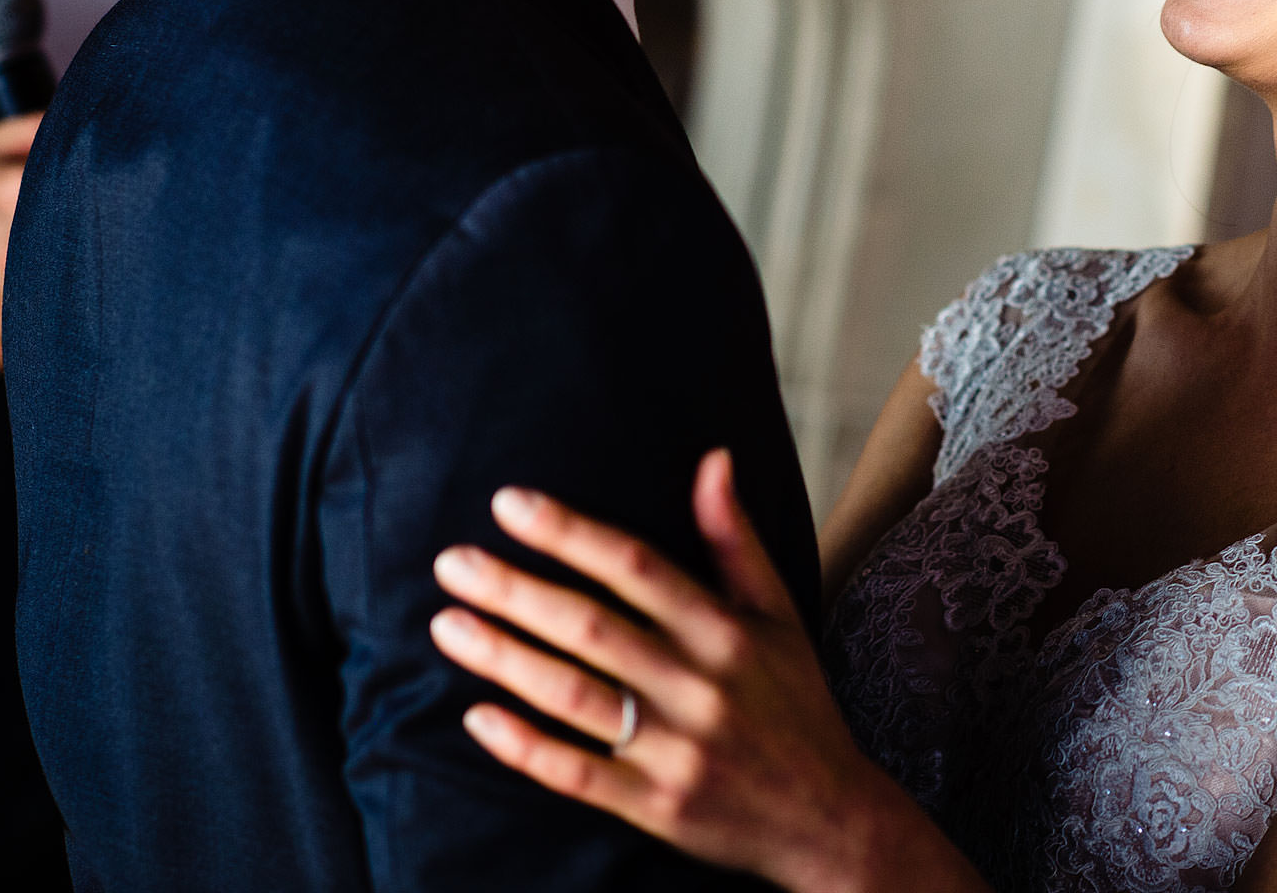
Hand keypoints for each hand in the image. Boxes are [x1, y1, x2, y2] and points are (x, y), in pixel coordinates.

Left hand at [430, 451, 983, 892]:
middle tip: (451, 561)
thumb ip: (735, 538)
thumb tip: (713, 457)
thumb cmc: (794, 705)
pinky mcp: (656, 807)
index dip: (568, 531)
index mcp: (727, 632)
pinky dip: (525, 746)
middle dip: (515, 590)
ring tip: (447, 625)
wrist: (829, 820)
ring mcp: (677, 751)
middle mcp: (700, 686)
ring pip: (575, 697)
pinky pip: (578, 774)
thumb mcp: (779, 615)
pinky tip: (477, 717)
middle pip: (592, 627)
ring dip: (505, 659)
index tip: (506, 502)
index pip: (636, 565)